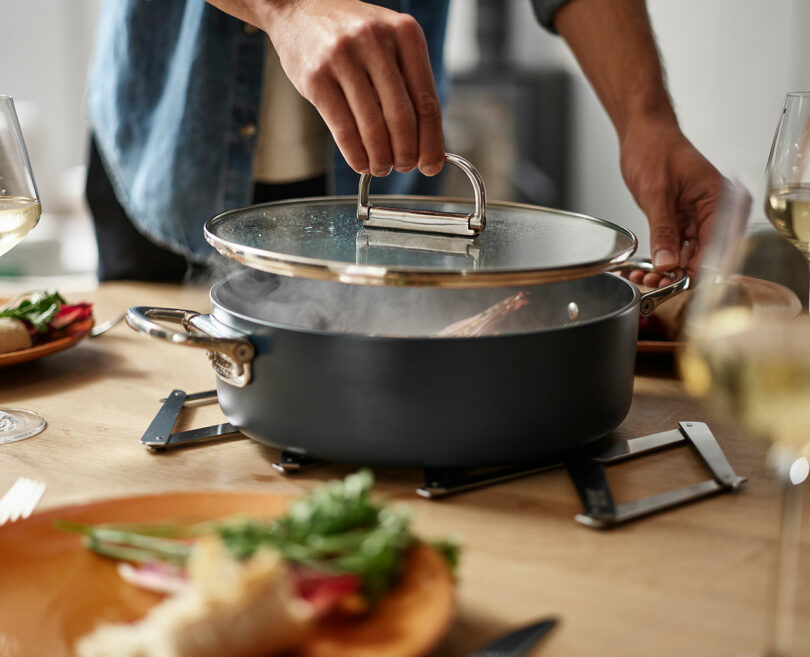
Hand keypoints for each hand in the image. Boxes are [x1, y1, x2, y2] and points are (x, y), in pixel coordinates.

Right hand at [263, 0, 444, 177]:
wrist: (300, 8)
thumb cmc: (352, 34)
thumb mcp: (389, 44)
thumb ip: (409, 84)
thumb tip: (427, 145)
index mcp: (405, 34)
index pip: (427, 101)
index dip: (431, 142)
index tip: (431, 165)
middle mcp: (376, 41)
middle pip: (402, 117)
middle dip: (406, 154)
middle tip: (403, 166)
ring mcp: (343, 57)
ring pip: (373, 127)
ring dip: (380, 159)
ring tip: (381, 167)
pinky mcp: (316, 77)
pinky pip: (343, 129)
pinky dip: (356, 155)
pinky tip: (360, 162)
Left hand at [619, 118, 726, 286]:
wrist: (642, 134)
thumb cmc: (655, 148)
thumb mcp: (657, 192)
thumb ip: (663, 230)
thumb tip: (668, 263)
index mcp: (721, 200)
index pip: (719, 245)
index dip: (701, 270)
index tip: (681, 286)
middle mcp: (714, 212)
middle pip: (704, 255)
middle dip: (679, 274)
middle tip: (654, 282)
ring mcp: (696, 219)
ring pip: (687, 256)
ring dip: (666, 270)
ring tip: (643, 276)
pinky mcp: (680, 222)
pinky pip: (673, 248)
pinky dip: (659, 259)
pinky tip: (643, 268)